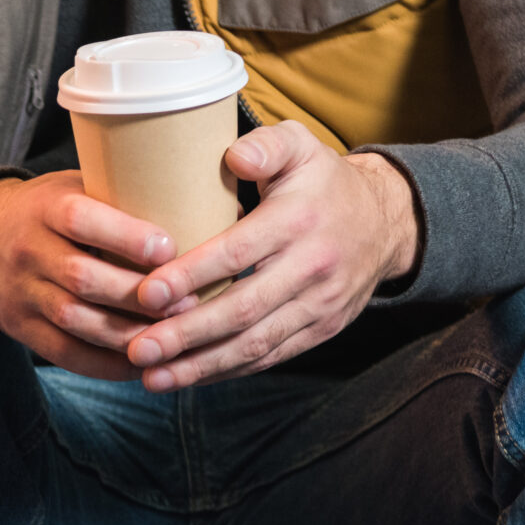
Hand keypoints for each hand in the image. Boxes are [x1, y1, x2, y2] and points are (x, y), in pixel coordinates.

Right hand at [0, 171, 181, 379]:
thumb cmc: (53, 209)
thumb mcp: (77, 186)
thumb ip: (125, 196)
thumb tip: (213, 206)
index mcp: (44, 208)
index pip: (80, 220)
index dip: (126, 237)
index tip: (170, 248)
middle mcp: (26, 250)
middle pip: (82, 278)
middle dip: (137, 295)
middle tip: (187, 302)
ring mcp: (19, 293)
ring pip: (76, 321)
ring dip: (127, 333)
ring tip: (171, 336)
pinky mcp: (18, 327)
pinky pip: (64, 353)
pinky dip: (104, 363)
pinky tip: (140, 362)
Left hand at [123, 122, 419, 390]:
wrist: (386, 222)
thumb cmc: (322, 183)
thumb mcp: (301, 147)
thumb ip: (267, 145)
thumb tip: (235, 157)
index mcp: (299, 219)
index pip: (238, 253)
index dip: (191, 276)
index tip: (145, 294)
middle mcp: (313, 266)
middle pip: (243, 309)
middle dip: (186, 334)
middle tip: (138, 349)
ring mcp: (320, 304)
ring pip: (254, 344)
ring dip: (200, 366)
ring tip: (151, 377)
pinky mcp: (321, 330)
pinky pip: (269, 357)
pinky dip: (225, 372)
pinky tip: (186, 378)